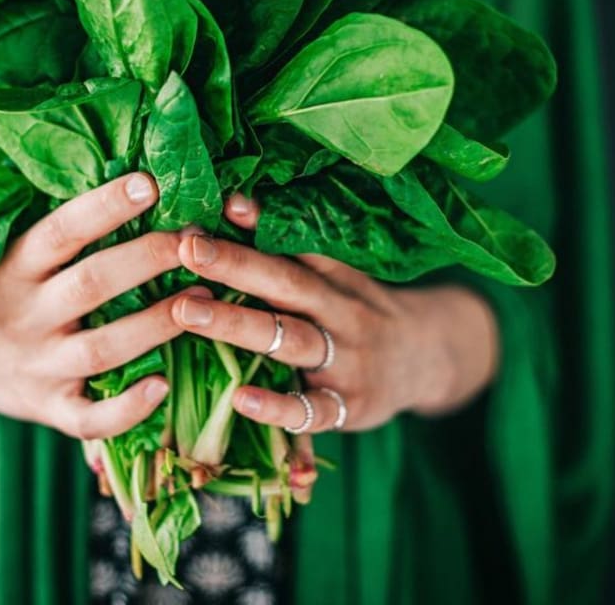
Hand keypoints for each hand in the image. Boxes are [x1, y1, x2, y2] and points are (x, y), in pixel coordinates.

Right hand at [0, 172, 203, 438]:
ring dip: (157, 324)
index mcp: (11, 267)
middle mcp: (24, 316)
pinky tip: (164, 386)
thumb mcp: (7, 252)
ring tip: (205, 298)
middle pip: (91, 284)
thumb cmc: (0, 290)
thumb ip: (57, 226)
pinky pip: (90, 419)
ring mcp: (37, 367)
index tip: (151, 182)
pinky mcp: (49, 409)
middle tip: (197, 238)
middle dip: (148, 258)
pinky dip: (127, 408)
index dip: (105, 206)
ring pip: (102, 349)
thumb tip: (129, 170)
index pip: (59, 231)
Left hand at [168, 194, 499, 432]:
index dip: (260, 224)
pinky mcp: (348, 408)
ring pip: (291, 341)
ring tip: (186, 310)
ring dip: (237, 324)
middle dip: (235, 265)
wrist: (427, 362)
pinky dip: (277, 407)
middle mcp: (342, 313)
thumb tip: (231, 203)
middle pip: (287, 285)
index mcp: (336, 278)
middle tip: (187, 249)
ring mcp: (347, 362)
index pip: (297, 246)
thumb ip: (287, 250)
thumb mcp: (336, 278)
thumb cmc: (358, 313)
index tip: (220, 204)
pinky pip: (311, 411)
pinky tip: (240, 399)